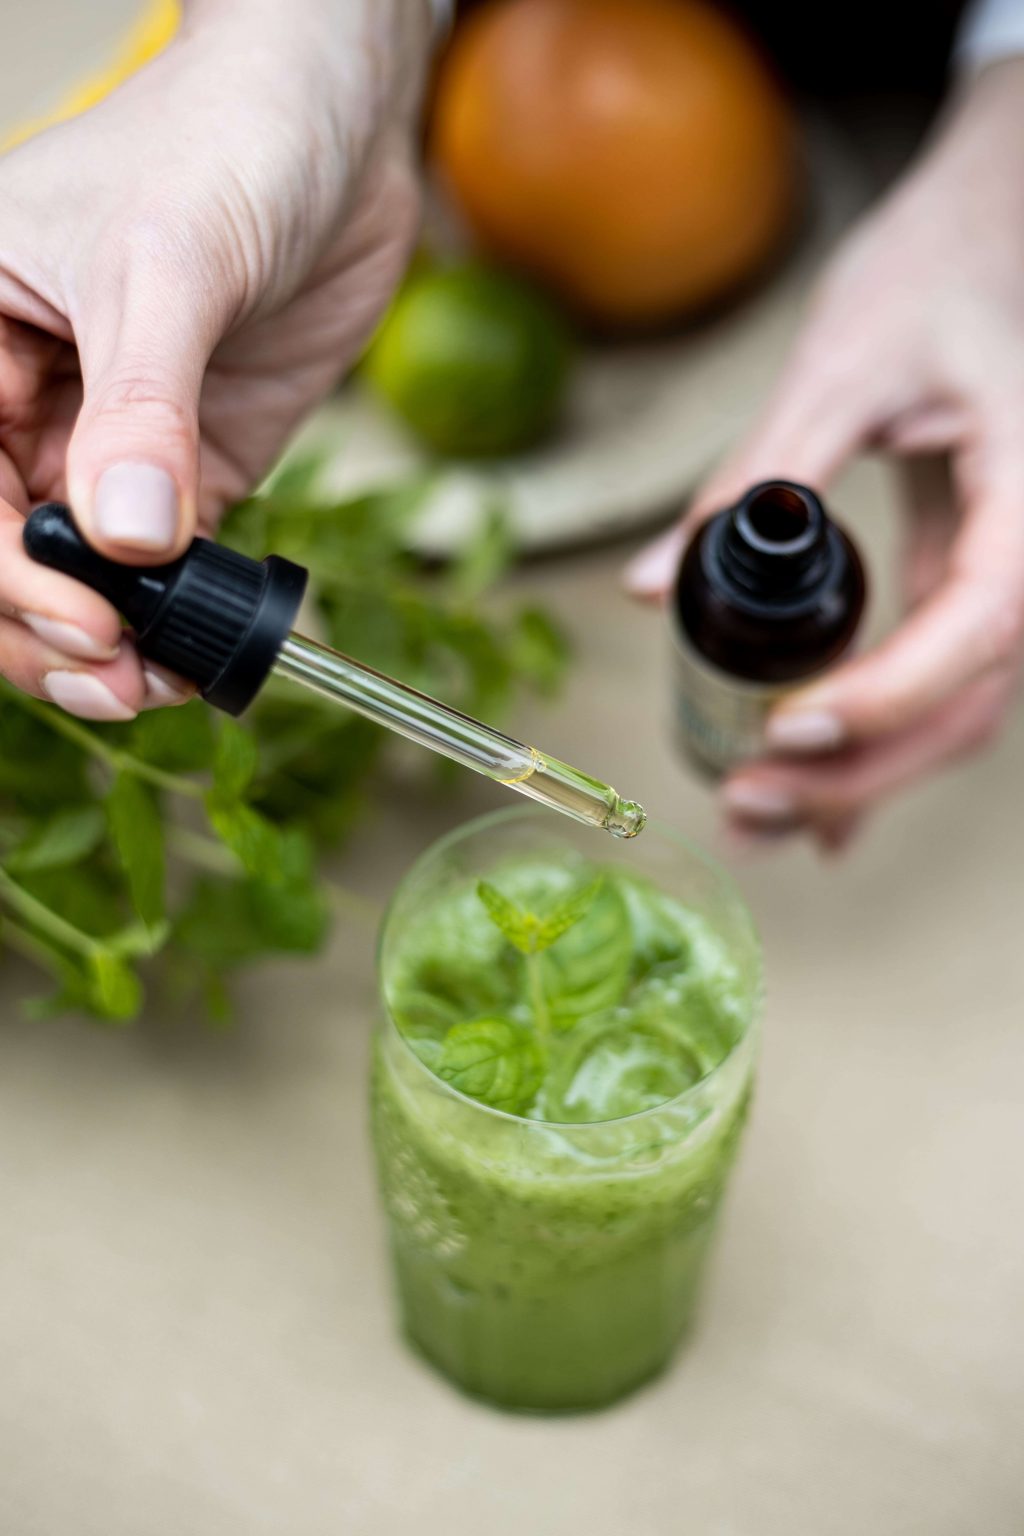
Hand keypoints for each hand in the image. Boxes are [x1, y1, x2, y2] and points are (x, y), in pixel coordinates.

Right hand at [0, 0, 427, 717]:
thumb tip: (125, 535)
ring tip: (153, 684)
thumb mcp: (169, 264)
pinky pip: (160, 569)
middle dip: (43, 627)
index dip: (5, 571)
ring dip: (102, 644)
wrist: (336, 131)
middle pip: (1, 551)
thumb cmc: (225, 143)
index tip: (83, 618)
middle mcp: (19, 398)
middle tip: (115, 672)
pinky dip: (172, 619)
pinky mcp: (184, 469)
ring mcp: (102, 442)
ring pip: (72, 576)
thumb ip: (145, 403)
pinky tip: (197, 651)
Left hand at [627, 59, 1023, 848]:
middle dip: (858, 770)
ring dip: (860, 777)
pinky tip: (813, 793)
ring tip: (758, 813)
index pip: (976, 623)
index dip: (887, 691)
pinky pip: (932, 682)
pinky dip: (871, 741)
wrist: (991, 230)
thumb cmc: (937, 273)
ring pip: (954, 713)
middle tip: (748, 804)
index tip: (786, 721)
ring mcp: (1003, 575)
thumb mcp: (839, 364)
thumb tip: (654, 589)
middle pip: (966, 704)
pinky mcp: (965, 578)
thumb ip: (751, 480)